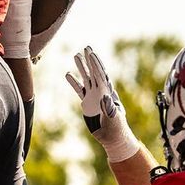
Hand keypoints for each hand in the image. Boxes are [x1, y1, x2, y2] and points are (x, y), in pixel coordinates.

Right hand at [66, 47, 141, 161]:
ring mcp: (93, 96)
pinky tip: (67, 74)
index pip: (101, 75)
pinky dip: (73, 82)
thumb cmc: (116, 128)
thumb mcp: (113, 118)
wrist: (112, 137)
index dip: (96, 65)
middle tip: (86, 47)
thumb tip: (104, 96)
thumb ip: (108, 108)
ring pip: (86, 79)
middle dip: (90, 60)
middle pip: (94, 72)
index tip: (91, 54)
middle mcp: (100, 92)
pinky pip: (79, 90)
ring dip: (81, 68)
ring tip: (76, 55)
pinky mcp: (87, 103)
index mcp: (107, 93)